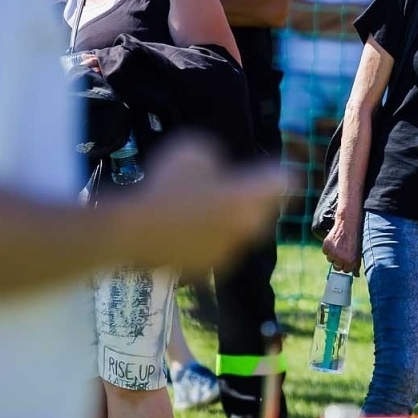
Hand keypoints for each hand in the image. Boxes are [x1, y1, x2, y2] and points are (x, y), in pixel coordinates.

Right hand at [124, 136, 284, 273]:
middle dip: (259, 199)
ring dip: (238, 220)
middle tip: (240, 189)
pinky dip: (217, 239)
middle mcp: (248, 225)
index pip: (282, 181)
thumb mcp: (191, 152)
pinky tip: (197, 230)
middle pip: (267, 209)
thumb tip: (219, 167)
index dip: (279, 172)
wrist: (135, 232)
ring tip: (215, 209)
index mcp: (248, 196)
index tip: (270, 169)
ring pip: (246, 231)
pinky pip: (224, 247)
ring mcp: (233, 249)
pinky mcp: (215, 265)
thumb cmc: (165, 186)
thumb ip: (215, 157)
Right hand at [322, 214, 361, 272]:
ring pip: (330, 260)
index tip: (348, 259)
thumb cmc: (355, 239)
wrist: (348, 225)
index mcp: (350, 261)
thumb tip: (356, 275)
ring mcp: (333, 253)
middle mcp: (341, 258)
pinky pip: (325, 252)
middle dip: (340, 262)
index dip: (347, 265)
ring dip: (334, 256)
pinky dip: (328, 249)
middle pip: (337, 267)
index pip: (346, 271)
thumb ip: (357, 265)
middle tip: (343, 253)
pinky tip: (335, 243)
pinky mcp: (326, 246)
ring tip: (340, 247)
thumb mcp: (358, 252)